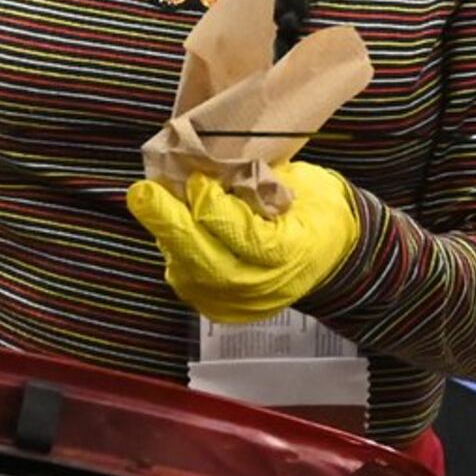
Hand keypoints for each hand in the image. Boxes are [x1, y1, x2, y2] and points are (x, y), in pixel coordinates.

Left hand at [123, 163, 358, 325]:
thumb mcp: (301, 183)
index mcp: (296, 251)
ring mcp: (243, 304)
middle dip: (171, 224)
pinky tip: (167, 226)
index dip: (215, 208)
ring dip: (167, 236)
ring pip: (190, 274)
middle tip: (142, 193)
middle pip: (209, 261)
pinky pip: (187, 280)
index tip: (197, 179)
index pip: (246, 237)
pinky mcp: (222, 310)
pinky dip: (174, 251)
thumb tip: (209, 165)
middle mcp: (266, 286)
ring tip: (151, 202)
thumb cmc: (315, 207)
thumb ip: (259, 179)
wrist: (333, 255)